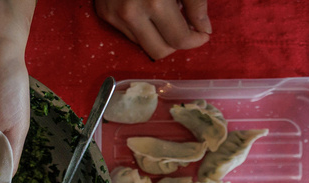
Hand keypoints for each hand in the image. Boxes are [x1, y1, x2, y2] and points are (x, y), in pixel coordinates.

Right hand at [94, 0, 210, 60]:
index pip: (179, 39)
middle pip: (159, 51)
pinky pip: (129, 33)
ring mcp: (114, 15)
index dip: (195, 40)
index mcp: (154, 2)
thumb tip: (203, 29)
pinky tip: (148, 10)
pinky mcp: (104, 14)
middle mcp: (131, 13)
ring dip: (158, 35)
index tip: (202, 34)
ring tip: (165, 13)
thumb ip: (195, 3)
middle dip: (176, 43)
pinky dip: (143, 27)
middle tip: (186, 28)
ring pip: (143, 45)